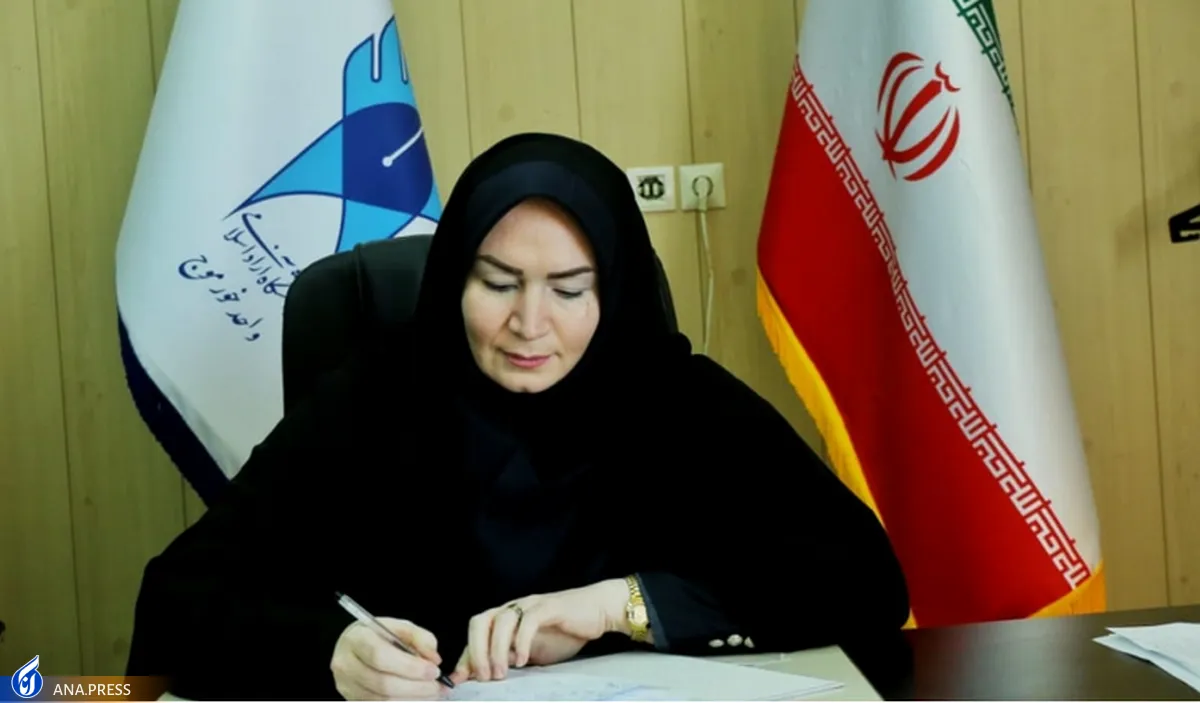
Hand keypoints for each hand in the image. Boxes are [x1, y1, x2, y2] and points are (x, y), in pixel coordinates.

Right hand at [330, 618, 448, 699]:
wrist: (353, 647)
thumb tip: (434, 659)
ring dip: (413, 699)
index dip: (410, 667)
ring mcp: (347, 685)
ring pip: (382, 700)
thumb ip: (420, 638)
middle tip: (439, 686)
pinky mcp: (353, 699)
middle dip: (416, 687)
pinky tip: (419, 698)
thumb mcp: (400, 627)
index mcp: (357, 639)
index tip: (434, 670)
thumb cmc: (379, 636)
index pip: (380, 656)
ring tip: (433, 693)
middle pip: (383, 683)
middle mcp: (346, 664)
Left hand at [451, 579, 628, 683]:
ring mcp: (530, 605)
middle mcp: (513, 609)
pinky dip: (521, 641)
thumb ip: (510, 658)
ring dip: (496, 649)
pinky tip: (523, 660)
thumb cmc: (565, 632)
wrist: (597, 612)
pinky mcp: (549, 606)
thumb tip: (485, 675)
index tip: (459, 679)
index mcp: (506, 619)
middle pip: (480, 621)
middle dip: (475, 651)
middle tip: (482, 677)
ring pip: (501, 621)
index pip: (476, 635)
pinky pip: (529, 620)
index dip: (466, 656)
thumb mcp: (533, 652)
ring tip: (500, 673)